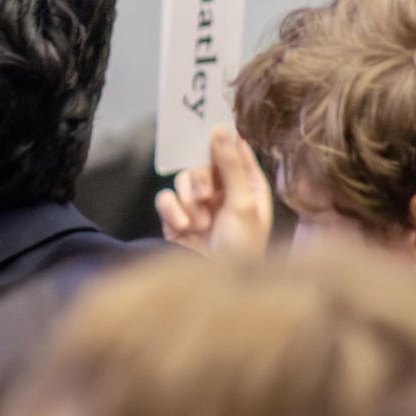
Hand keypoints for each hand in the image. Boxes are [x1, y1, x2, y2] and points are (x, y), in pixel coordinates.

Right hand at [154, 127, 272, 258]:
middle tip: (205, 196)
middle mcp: (224, 192)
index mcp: (249, 186)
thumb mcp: (243, 205)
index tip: (209, 124)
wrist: (216, 291)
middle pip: (204, 163)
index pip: (236, 151)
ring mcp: (199, 205)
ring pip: (183, 179)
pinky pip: (166, 198)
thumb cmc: (241, 250)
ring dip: (188, 200)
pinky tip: (183, 227)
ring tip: (198, 223)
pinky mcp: (177, 218)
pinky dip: (172, 211)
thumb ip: (230, 166)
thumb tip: (222, 130)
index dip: (223, 139)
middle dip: (201, 180)